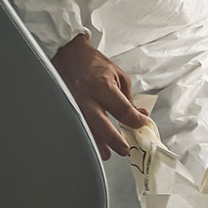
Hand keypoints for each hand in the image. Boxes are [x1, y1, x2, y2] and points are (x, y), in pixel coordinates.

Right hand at [51, 34, 148, 159]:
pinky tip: (92, 143)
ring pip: (86, 130)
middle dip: (115, 140)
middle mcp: (85, 97)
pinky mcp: (66, 107)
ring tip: (107, 154)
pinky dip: (86, 136)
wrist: (69, 54)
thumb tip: (138, 115)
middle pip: (101, 125)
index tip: (142, 123)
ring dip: (98, 144)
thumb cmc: (93, 64)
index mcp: (101, 86)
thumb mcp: (118, 76)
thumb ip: (128, 98)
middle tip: (125, 149)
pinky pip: (77, 125)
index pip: (122, 110)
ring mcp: (73, 104)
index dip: (135, 120)